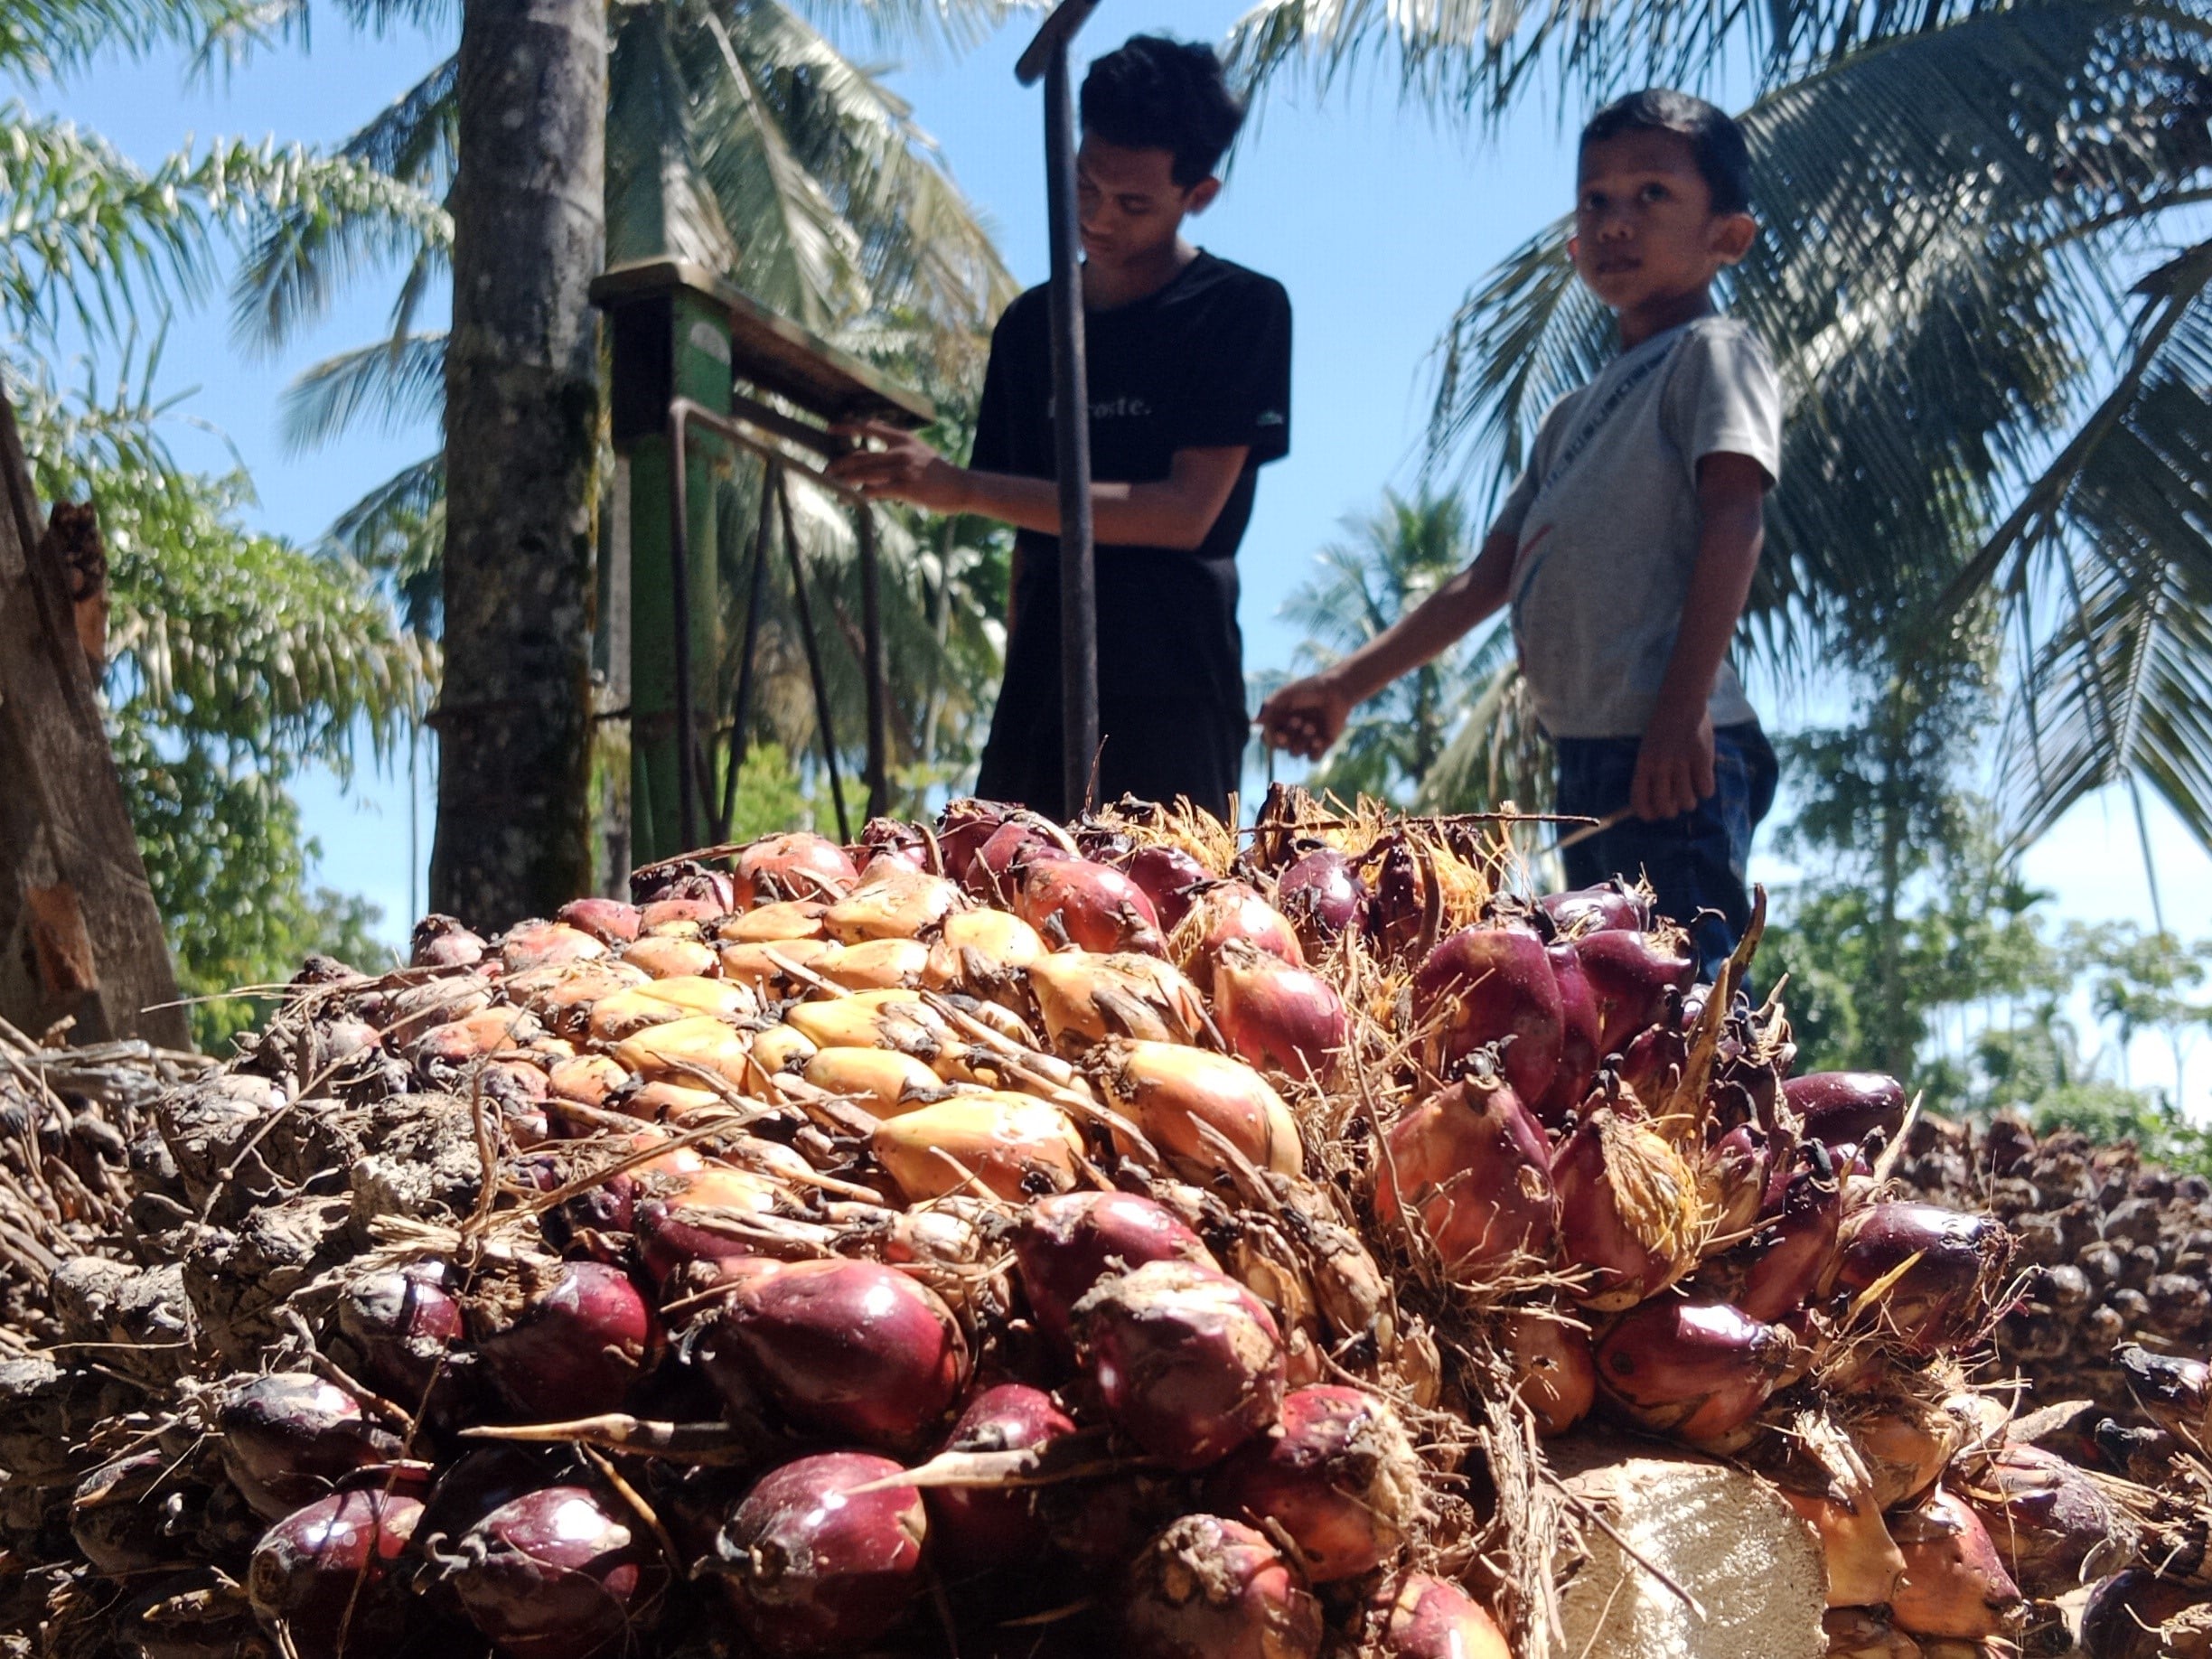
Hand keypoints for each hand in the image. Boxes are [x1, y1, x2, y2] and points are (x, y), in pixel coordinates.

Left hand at [826, 421, 971, 512]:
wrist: (961, 485)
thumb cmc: (939, 472)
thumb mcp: (919, 450)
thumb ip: (897, 448)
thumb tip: (873, 447)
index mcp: (903, 438)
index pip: (869, 428)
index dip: (847, 427)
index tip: (830, 429)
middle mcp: (900, 451)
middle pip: (861, 455)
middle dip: (840, 464)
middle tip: (827, 469)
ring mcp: (902, 469)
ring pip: (864, 473)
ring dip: (846, 480)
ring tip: (834, 484)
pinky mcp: (905, 487)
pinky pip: (875, 490)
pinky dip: (861, 494)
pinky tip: (853, 498)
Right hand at [1259, 676, 1352, 760]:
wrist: (1336, 690)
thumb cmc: (1309, 689)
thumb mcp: (1286, 694)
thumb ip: (1269, 706)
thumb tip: (1253, 722)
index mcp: (1280, 723)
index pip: (1268, 739)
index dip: (1270, 738)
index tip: (1276, 730)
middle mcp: (1292, 733)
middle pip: (1280, 747)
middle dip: (1286, 737)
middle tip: (1297, 721)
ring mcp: (1307, 740)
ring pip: (1295, 753)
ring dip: (1301, 741)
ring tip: (1311, 725)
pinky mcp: (1322, 745)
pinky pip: (1313, 759)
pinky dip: (1314, 751)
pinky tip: (1318, 739)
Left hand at [1631, 701, 1715, 820]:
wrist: (1682, 702)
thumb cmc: (1664, 727)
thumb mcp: (1649, 749)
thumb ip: (1651, 772)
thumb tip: (1657, 801)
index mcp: (1643, 764)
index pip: (1639, 800)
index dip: (1647, 814)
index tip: (1654, 815)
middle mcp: (1660, 766)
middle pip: (1665, 807)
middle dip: (1672, 810)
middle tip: (1677, 802)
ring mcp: (1681, 763)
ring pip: (1687, 802)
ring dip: (1690, 801)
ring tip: (1692, 789)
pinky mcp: (1702, 759)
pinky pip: (1706, 790)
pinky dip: (1706, 790)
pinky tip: (1704, 779)